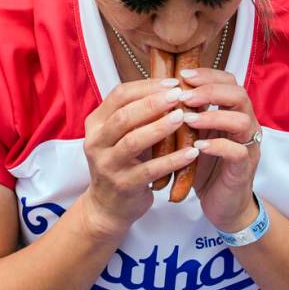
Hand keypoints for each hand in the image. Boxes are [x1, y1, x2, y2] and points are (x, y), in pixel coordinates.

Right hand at [82, 78, 200, 239]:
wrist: (108, 206)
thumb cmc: (122, 161)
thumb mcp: (121, 134)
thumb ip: (138, 113)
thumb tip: (172, 86)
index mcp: (96, 123)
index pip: (119, 95)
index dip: (147, 86)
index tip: (173, 82)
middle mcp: (96, 142)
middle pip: (124, 116)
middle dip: (154, 103)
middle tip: (179, 95)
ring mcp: (107, 165)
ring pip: (134, 141)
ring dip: (161, 127)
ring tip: (184, 117)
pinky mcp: (123, 185)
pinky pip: (150, 170)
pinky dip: (173, 160)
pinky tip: (192, 152)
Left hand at [178, 68, 260, 231]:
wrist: (223, 205)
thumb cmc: (207, 167)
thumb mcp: (195, 135)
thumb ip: (188, 114)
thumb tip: (162, 91)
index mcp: (233, 113)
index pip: (228, 82)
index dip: (207, 75)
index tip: (182, 75)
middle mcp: (246, 125)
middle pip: (238, 94)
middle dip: (209, 91)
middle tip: (184, 96)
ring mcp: (248, 146)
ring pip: (241, 120)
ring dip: (212, 116)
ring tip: (187, 119)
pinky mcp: (244, 168)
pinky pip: (237, 151)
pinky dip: (217, 146)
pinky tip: (197, 147)